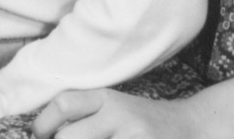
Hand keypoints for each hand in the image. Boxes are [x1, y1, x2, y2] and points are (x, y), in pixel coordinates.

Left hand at [32, 90, 202, 138]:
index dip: (43, 123)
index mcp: (109, 98)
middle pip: (68, 138)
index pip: (64, 102)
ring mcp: (133, 137)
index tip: (40, 137)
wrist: (193, 127)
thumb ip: (88, 120)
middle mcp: (120, 114)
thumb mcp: (118, 111)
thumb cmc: (146, 124)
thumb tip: (49, 136)